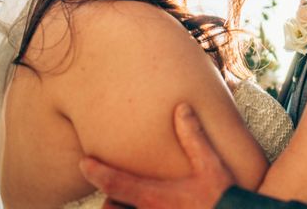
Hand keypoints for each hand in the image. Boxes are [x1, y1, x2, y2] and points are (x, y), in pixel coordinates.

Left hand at [79, 103, 233, 208]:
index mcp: (154, 195)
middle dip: (109, 201)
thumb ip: (193, 136)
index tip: (84, 162)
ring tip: (126, 202)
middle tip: (112, 192)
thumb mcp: (210, 164)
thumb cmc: (221, 196)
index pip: (114, 182)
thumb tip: (182, 108)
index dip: (96, 171)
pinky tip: (148, 208)